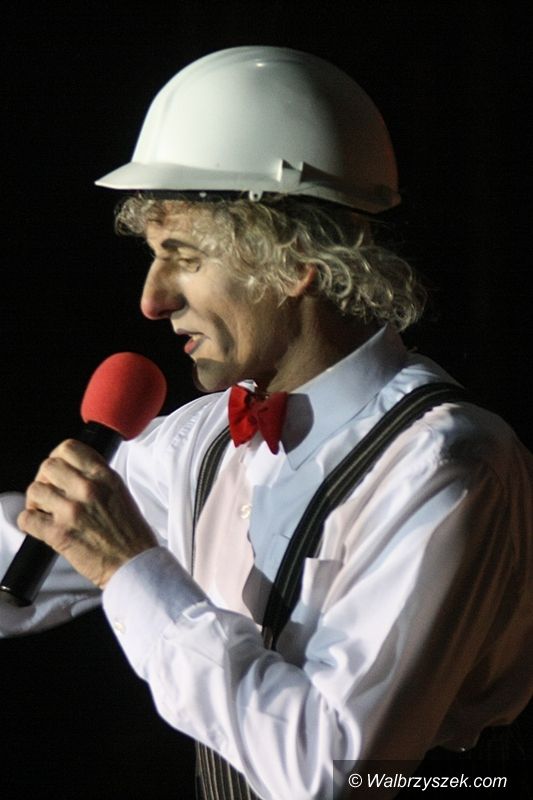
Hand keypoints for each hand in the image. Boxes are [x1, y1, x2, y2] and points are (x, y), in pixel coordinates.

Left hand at [17, 439, 157, 588]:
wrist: (134, 565)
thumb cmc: (131, 534)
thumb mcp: (120, 493)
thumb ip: (98, 478)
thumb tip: (74, 471)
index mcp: (104, 476)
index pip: (68, 448)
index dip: (58, 457)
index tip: (58, 470)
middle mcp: (87, 488)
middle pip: (47, 466)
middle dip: (45, 479)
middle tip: (50, 492)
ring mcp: (71, 510)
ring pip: (34, 490)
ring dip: (36, 501)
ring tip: (45, 511)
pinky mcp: (58, 534)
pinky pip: (27, 519)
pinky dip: (29, 523)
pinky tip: (41, 527)